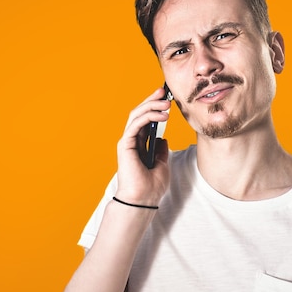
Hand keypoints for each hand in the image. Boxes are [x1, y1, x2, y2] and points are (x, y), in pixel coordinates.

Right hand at [116, 87, 171, 205]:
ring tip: (166, 103)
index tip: (166, 97)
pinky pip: (135, 124)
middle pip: (139, 113)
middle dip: (151, 100)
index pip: (146, 119)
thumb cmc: (151, 186)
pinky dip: (148, 116)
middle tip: (164, 92)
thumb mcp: (162, 163)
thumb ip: (160, 149)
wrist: (143, 199)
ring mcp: (127, 142)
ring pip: (136, 115)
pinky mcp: (125, 145)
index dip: (154, 107)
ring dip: (151, 106)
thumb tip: (163, 138)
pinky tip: (162, 115)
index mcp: (140, 144)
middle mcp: (132, 141)